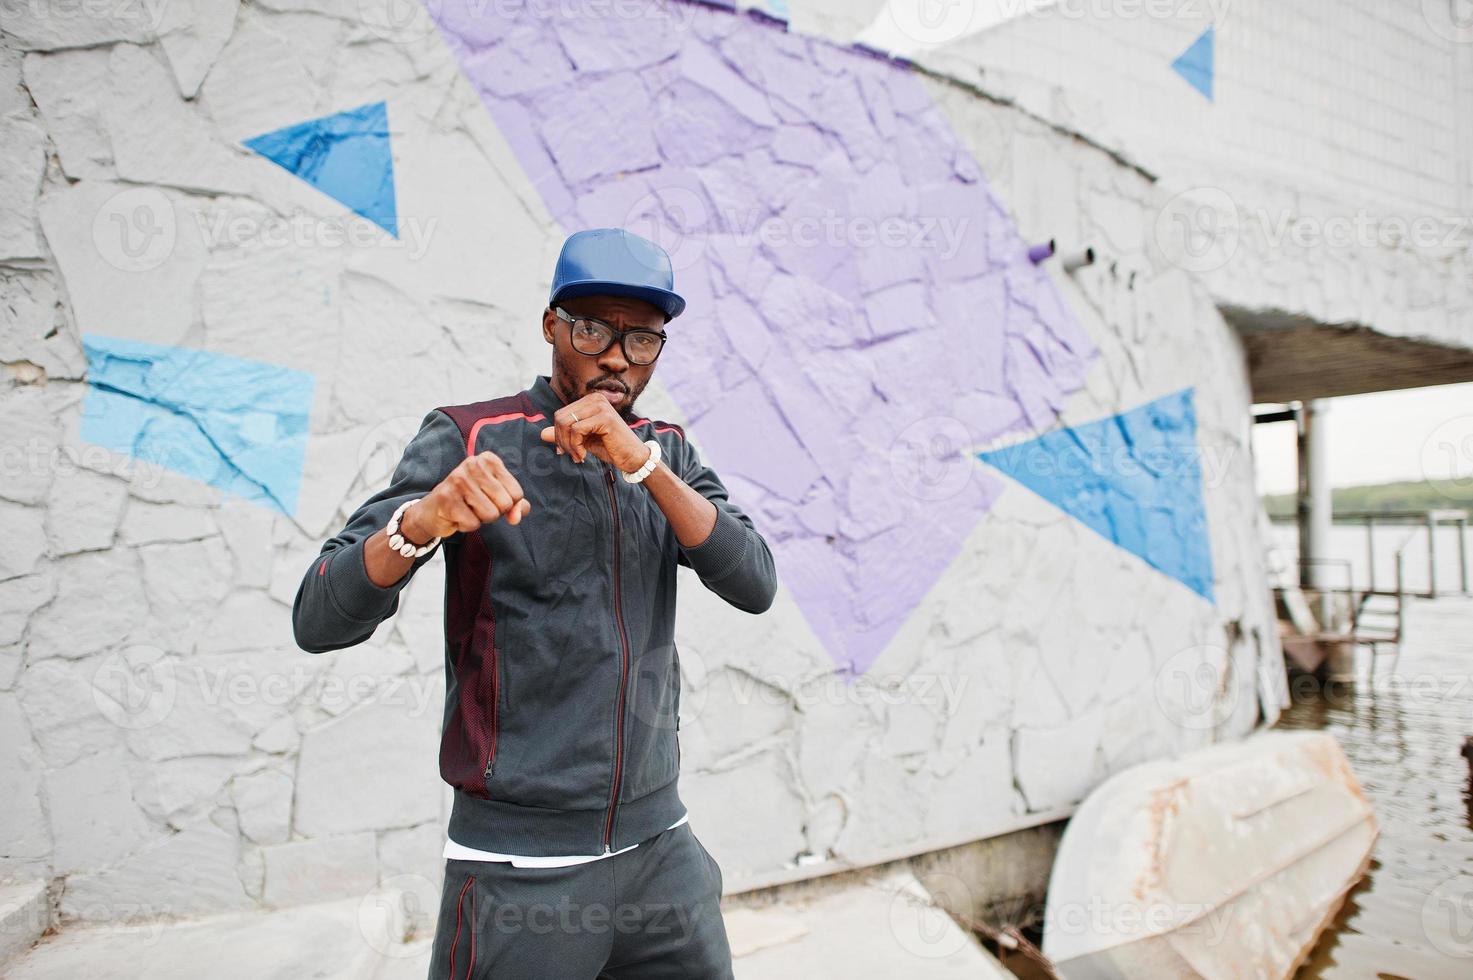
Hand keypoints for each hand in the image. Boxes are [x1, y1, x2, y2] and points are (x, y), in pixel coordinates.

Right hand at [403, 450, 530, 538]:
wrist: (432, 511)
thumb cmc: (469, 501)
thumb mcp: (496, 498)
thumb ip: (515, 506)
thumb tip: (516, 517)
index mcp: (489, 460)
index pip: (517, 494)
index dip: (506, 504)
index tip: (487, 498)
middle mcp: (473, 464)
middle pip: (505, 504)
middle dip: (494, 512)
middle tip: (475, 505)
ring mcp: (459, 480)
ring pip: (491, 515)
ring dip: (480, 519)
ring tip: (466, 509)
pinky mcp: (447, 498)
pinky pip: (473, 524)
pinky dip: (466, 525)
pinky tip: (456, 515)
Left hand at [539, 395, 649, 471]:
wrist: (633, 457)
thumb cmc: (610, 447)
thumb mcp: (583, 440)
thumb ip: (564, 435)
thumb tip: (542, 434)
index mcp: (590, 400)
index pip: (560, 414)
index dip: (558, 435)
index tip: (566, 451)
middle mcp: (595, 399)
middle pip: (560, 418)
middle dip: (561, 440)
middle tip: (572, 455)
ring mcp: (600, 406)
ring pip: (567, 424)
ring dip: (568, 445)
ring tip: (578, 457)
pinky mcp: (605, 417)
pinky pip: (577, 430)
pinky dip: (575, 447)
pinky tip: (583, 456)